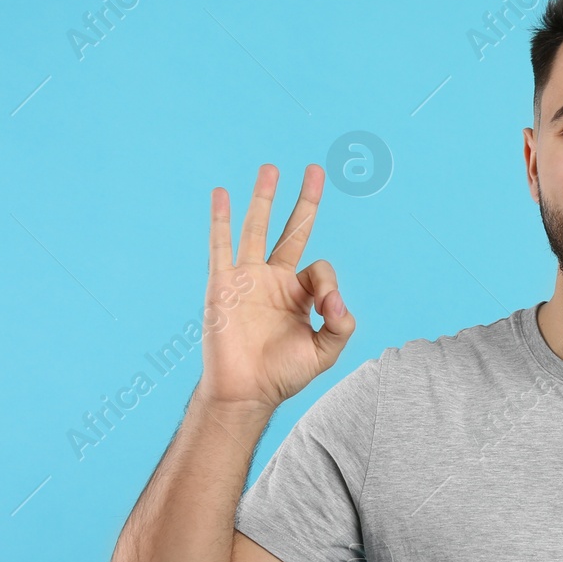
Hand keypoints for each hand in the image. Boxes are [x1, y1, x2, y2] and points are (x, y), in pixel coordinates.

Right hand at [197, 163, 355, 413]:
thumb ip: (341, 324)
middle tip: (315, 169)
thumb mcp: (325, 351)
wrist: (245, 392)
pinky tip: (223, 193)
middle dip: (304, 201)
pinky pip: (221, 245)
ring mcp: (247, 279)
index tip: (325, 307)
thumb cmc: (283, 375)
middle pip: (292, 230)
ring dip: (264, 198)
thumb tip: (337, 299)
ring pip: (257, 229)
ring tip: (271, 169)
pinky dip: (222, 219)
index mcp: (299, 294)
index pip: (320, 268)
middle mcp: (274, 280)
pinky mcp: (223, 284)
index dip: (328, 284)